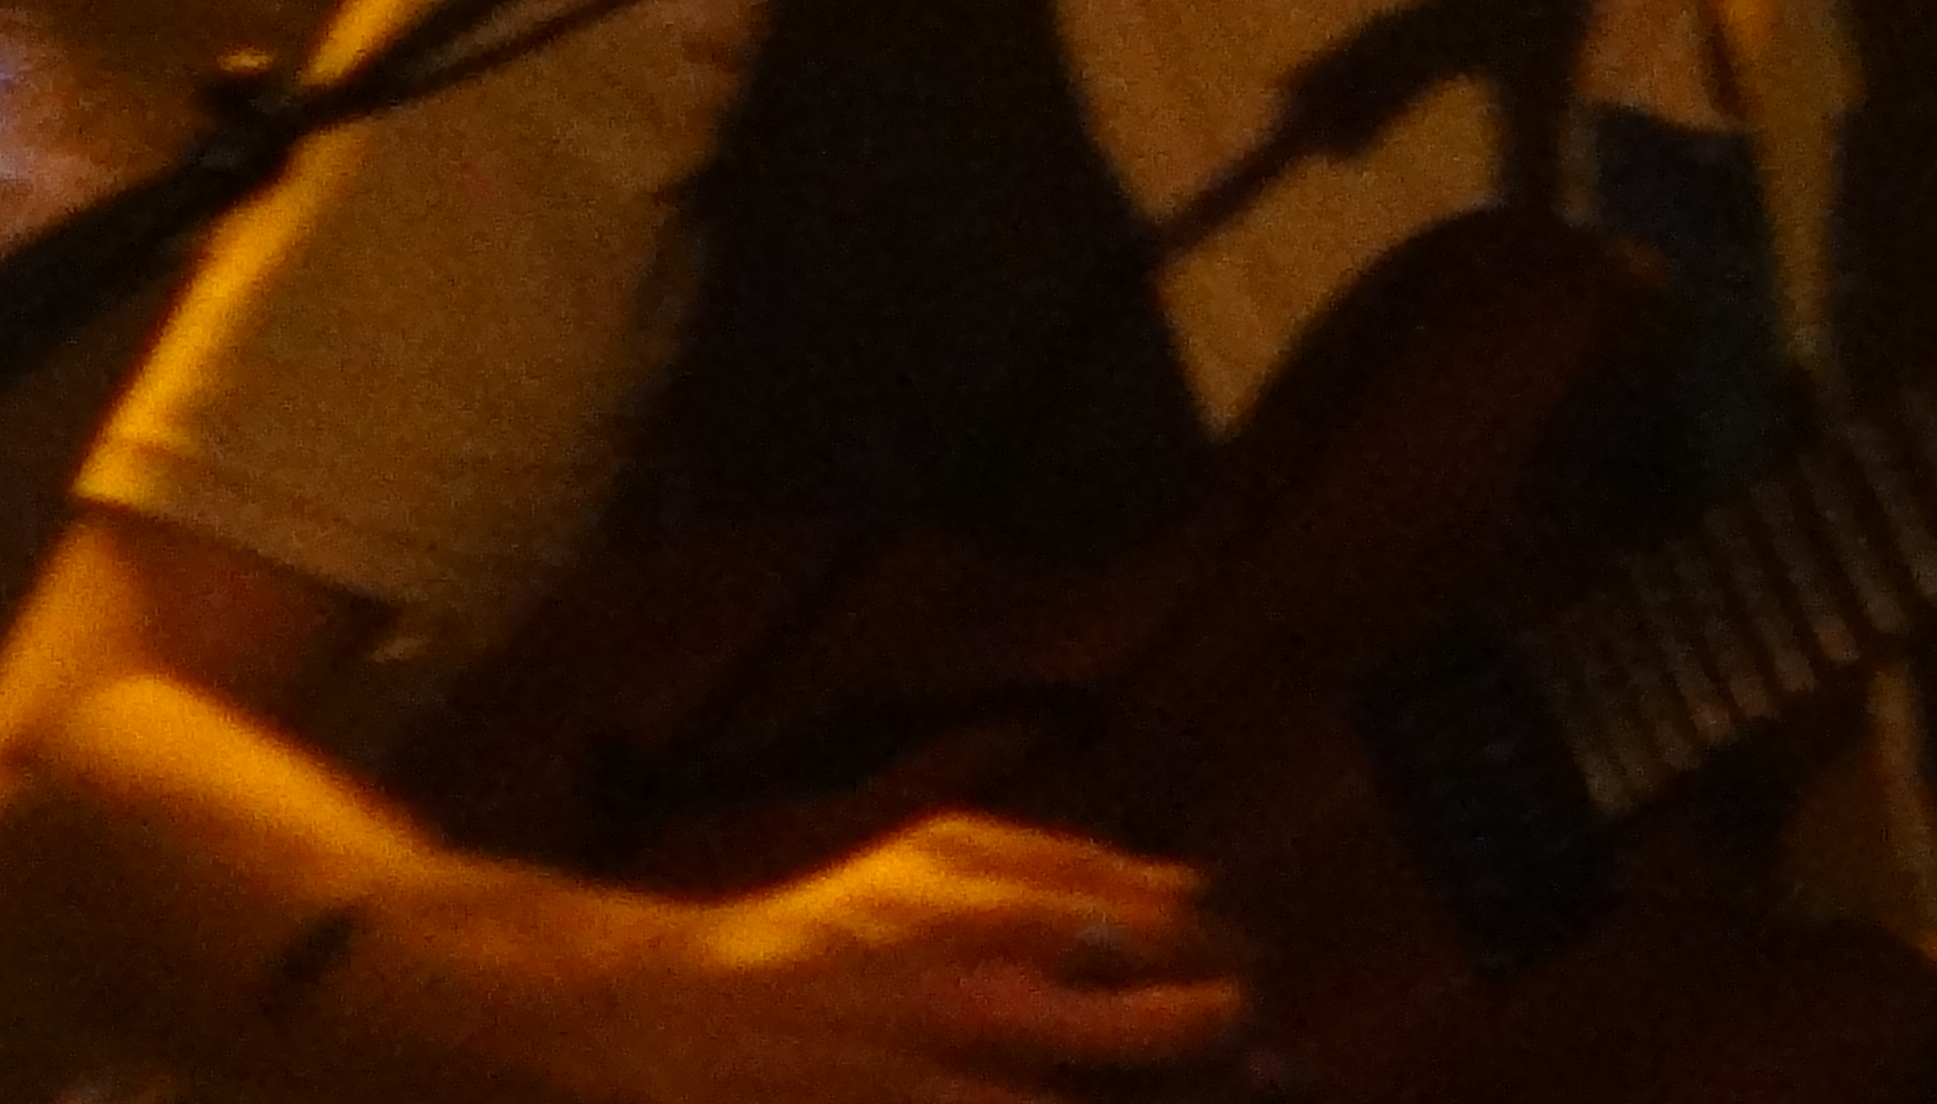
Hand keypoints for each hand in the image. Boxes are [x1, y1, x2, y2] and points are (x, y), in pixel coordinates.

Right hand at [574, 810, 1253, 1103]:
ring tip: (1229, 1089)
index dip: (1231, 962)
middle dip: (1238, 1046)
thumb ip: (1063, 862)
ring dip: (1191, 1097)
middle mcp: (989, 1005)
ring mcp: (961, 1092)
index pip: (1176, 932)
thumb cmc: (822, 934)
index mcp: (998, 914)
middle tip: (1259, 1058)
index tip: (1245, 982)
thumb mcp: (935, 857)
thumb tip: (1191, 883)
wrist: (678, 1021)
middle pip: (1179, 1032)